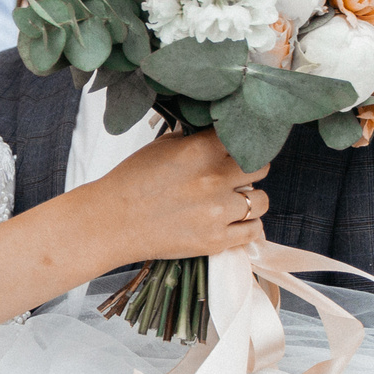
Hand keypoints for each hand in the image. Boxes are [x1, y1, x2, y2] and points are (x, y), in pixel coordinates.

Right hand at [91, 133, 270, 260]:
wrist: (112, 222)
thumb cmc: (132, 182)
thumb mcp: (160, 147)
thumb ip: (193, 139)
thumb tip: (214, 133)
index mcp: (200, 150)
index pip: (243, 137)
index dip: (242, 141)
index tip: (239, 145)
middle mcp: (214, 179)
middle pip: (260, 167)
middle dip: (252, 168)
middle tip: (239, 173)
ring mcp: (218, 212)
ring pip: (262, 200)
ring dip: (253, 198)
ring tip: (238, 200)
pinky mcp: (216, 240)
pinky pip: (253, 230)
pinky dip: (248, 225)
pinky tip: (236, 221)